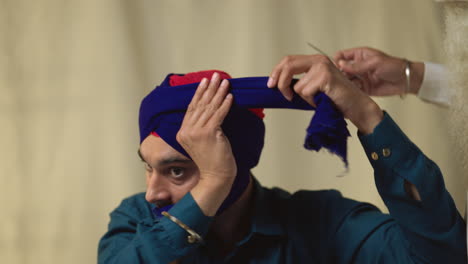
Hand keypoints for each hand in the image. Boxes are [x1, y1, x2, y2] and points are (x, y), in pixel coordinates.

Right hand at [176, 72, 236, 215]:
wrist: (215, 178)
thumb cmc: (212, 161)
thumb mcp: (202, 142)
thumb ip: (201, 128)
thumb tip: (211, 110)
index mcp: (182, 132)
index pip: (192, 108)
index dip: (199, 93)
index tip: (206, 81)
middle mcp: (187, 131)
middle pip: (200, 104)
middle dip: (210, 88)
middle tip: (216, 76)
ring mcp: (197, 132)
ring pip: (210, 108)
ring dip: (219, 93)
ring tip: (225, 82)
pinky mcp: (209, 134)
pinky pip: (219, 114)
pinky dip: (225, 104)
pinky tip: (230, 96)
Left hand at [268, 54, 382, 134]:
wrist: (356, 107)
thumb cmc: (337, 99)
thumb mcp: (315, 87)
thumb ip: (301, 82)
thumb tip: (278, 85)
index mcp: (316, 61)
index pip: (289, 60)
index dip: (276, 71)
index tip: (270, 83)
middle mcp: (319, 61)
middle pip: (288, 65)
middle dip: (280, 81)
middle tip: (280, 93)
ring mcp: (322, 67)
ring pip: (297, 86)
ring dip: (305, 98)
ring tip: (318, 99)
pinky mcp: (325, 77)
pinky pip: (305, 93)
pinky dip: (311, 102)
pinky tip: (323, 101)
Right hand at [333, 47, 423, 95]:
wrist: (406, 80)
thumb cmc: (394, 66)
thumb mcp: (375, 62)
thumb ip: (357, 65)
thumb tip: (341, 64)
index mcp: (360, 55)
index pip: (342, 55)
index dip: (337, 60)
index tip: (335, 66)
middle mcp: (358, 66)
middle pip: (341, 69)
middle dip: (338, 73)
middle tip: (337, 78)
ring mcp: (360, 78)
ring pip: (346, 80)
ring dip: (344, 83)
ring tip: (344, 85)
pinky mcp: (363, 88)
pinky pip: (353, 89)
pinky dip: (350, 91)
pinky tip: (350, 91)